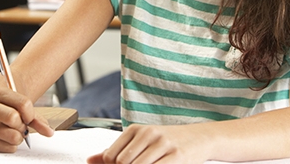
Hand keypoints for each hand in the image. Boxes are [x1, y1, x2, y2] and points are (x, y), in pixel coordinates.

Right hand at [0, 87, 53, 152]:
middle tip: (20, 124)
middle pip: (14, 119)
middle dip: (22, 124)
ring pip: (12, 136)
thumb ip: (36, 118)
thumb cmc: (7, 106)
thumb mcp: (21, 105)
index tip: (28, 116)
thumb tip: (49, 132)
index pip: (23, 104)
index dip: (30, 113)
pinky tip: (6, 137)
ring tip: (13, 130)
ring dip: (18, 137)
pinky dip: (11, 145)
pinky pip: (6, 148)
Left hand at [87, 124, 206, 163]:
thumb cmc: (166, 142)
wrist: (200, 137)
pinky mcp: (177, 156)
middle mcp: (148, 133)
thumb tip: (88, 160)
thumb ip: (115, 151)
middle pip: (123, 163)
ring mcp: (163, 144)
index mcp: (136, 129)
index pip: (111, 156)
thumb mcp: (141, 141)